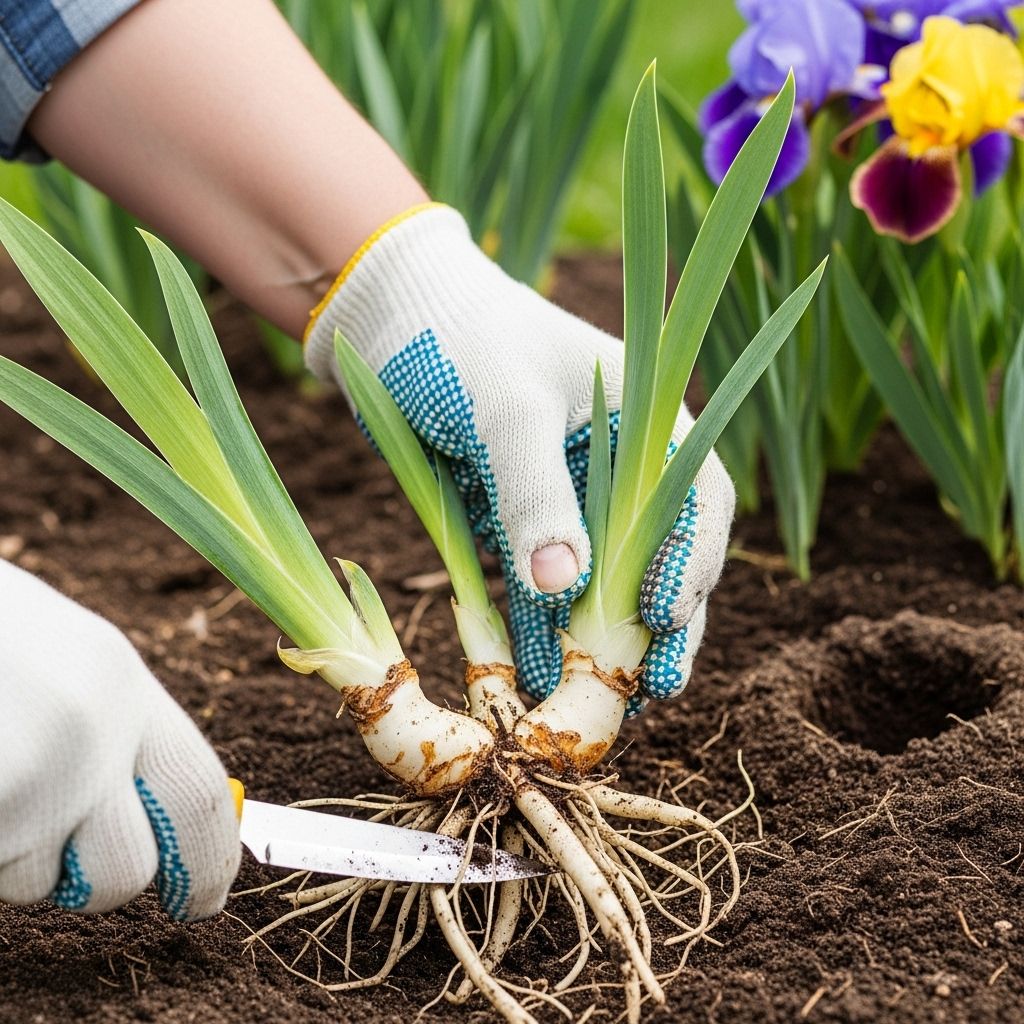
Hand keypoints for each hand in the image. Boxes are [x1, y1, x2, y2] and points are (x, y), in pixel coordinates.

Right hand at [0, 561, 238, 918]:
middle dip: (91, 882)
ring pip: (30, 883)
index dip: (209, 862)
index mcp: (124, 684)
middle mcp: (86, 732)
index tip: (201, 900)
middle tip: (58, 846)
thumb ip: (122, 732)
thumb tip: (168, 828)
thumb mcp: (74, 657)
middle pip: (125, 869)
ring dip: (10, 853)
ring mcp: (23, 777)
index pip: (199, 798)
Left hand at [306, 205, 734, 710]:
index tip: (659, 615)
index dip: (690, 559)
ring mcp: (567, 493)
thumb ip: (535, 492)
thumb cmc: (457, 339)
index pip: (694, 496)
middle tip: (655, 690)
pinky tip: (544, 674)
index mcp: (641, 415)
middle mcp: (614, 461)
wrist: (385, 317)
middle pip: (658, 552)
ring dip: (602, 639)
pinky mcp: (520, 516)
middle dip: (659, 623)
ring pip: (602, 578)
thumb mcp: (504, 409)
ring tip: (604, 702)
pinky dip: (544, 626)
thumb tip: (564, 585)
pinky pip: (542, 581)